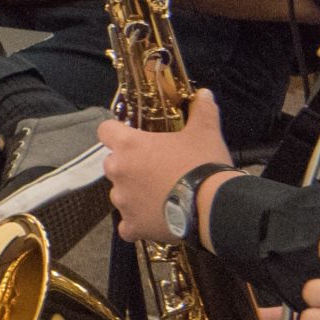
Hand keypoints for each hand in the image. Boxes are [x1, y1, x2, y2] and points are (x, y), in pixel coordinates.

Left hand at [100, 88, 230, 244]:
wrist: (213, 205)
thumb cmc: (203, 163)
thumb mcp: (206, 132)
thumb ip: (201, 111)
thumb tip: (204, 93)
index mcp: (129, 146)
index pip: (105, 130)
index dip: (118, 132)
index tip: (133, 137)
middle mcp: (118, 171)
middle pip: (114, 163)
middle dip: (130, 165)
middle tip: (157, 169)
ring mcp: (122, 201)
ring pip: (120, 194)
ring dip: (135, 193)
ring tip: (162, 196)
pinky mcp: (132, 225)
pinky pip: (128, 224)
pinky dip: (138, 222)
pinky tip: (155, 219)